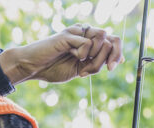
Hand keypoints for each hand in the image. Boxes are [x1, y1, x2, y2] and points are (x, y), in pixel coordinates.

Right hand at [0, 25, 122, 85]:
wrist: (33, 67)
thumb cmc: (54, 68)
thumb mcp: (81, 69)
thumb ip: (97, 63)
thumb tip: (119, 59)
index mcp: (88, 40)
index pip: (113, 40)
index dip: (117, 54)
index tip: (111, 68)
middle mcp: (84, 33)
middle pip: (111, 39)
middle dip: (109, 57)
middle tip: (97, 69)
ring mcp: (76, 32)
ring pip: (101, 39)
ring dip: (96, 57)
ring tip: (83, 63)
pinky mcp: (68, 35)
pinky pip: (86, 43)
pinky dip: (83, 55)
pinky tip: (74, 57)